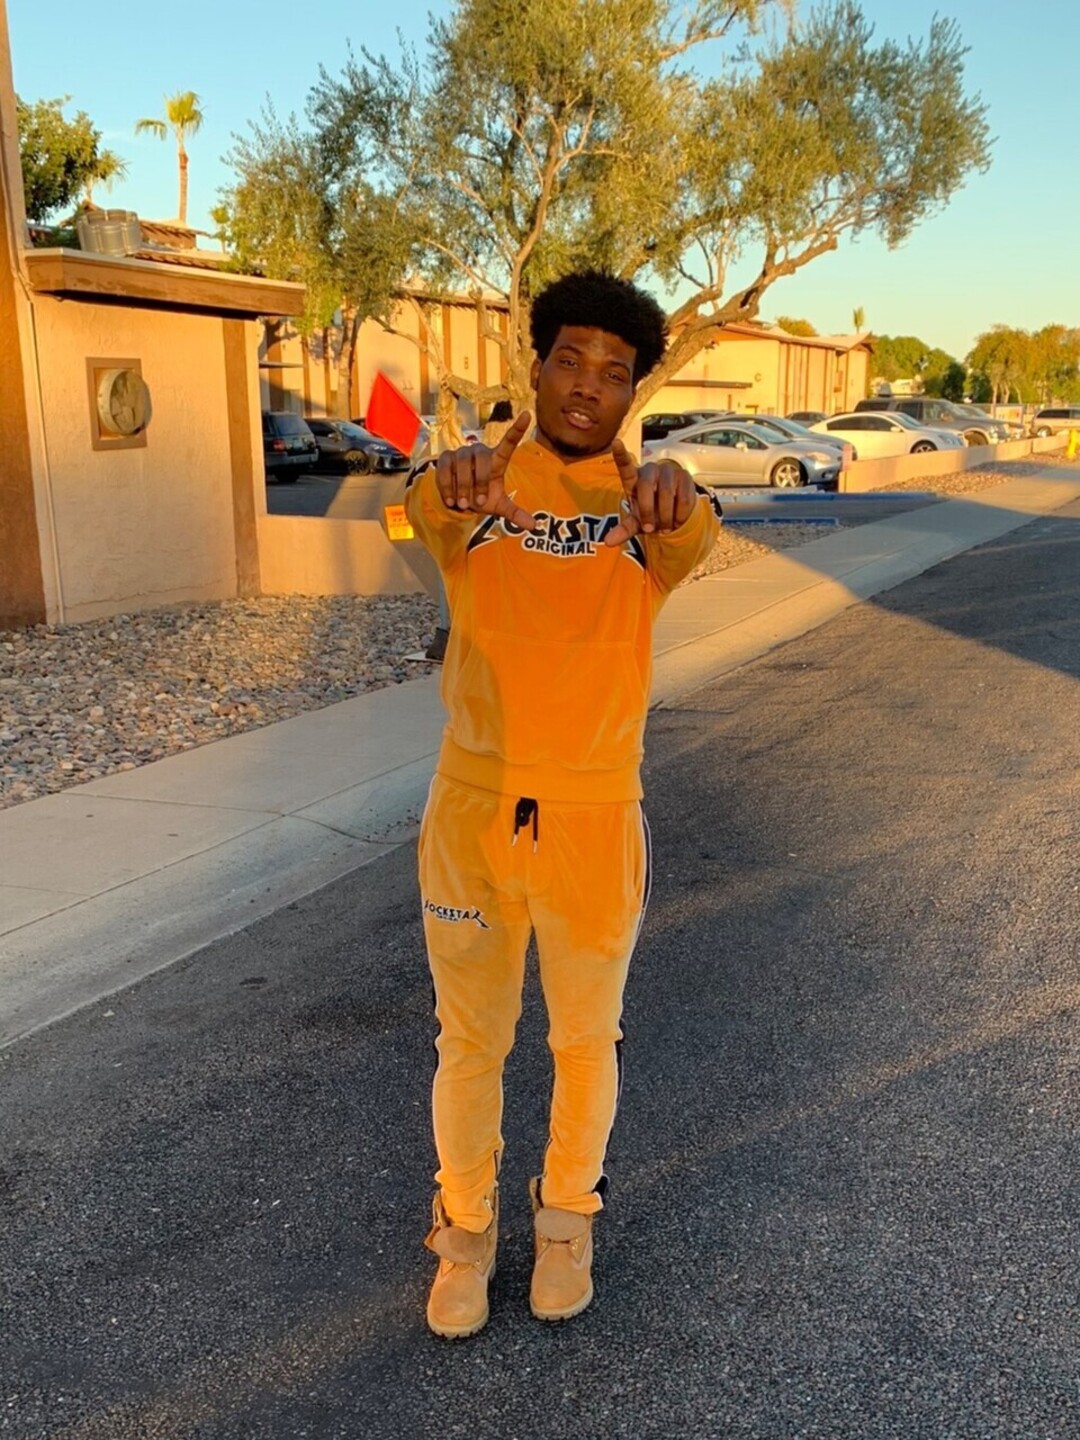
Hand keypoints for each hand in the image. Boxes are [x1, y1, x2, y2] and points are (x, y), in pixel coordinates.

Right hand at [435, 410, 537, 529]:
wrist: (457, 498)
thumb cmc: (481, 497)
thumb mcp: (498, 507)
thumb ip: (515, 513)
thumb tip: (536, 527)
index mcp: (497, 460)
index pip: (509, 442)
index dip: (518, 428)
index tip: (529, 414)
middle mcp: (480, 451)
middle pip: (481, 461)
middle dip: (479, 484)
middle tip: (477, 502)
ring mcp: (461, 453)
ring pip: (462, 466)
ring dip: (462, 488)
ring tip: (462, 503)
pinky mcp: (445, 457)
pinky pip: (445, 469)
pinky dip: (447, 487)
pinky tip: (450, 499)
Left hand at [604, 439, 696, 545]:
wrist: (674, 515)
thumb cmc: (650, 515)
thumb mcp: (635, 523)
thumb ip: (623, 530)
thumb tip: (607, 542)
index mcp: (633, 479)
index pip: (625, 465)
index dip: (621, 455)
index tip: (616, 442)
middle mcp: (650, 470)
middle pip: (646, 486)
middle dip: (648, 510)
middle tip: (650, 529)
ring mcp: (668, 471)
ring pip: (667, 493)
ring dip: (665, 516)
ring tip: (665, 527)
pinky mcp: (685, 476)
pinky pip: (684, 498)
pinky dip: (680, 516)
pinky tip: (677, 521)